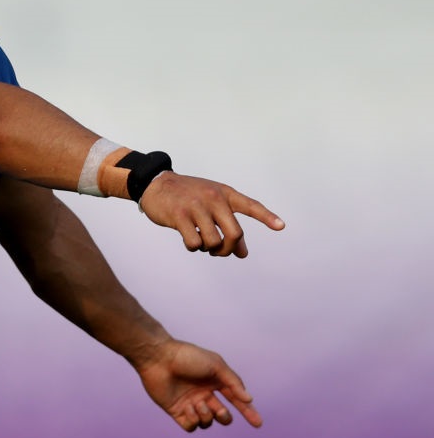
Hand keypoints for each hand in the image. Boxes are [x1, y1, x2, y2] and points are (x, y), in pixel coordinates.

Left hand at [136, 338, 261, 431]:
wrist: (159, 358)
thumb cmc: (187, 357)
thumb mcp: (216, 364)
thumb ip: (233, 382)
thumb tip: (249, 399)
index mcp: (214, 382)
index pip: (235, 400)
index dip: (248, 411)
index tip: (258, 423)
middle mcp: (203, 394)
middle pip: (222, 415)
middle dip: (224, 417)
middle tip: (219, 410)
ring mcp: (190, 403)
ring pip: (207, 422)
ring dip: (207, 416)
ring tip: (198, 403)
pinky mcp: (176, 411)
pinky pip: (191, 427)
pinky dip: (193, 420)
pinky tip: (188, 407)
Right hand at [138, 172, 283, 257]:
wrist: (156, 184)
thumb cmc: (187, 196)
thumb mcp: (210, 202)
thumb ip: (227, 223)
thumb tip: (242, 253)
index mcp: (224, 193)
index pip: (250, 206)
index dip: (267, 217)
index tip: (281, 226)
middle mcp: (214, 199)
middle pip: (234, 234)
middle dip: (228, 249)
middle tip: (220, 251)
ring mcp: (196, 207)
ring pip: (214, 242)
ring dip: (208, 249)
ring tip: (201, 242)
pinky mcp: (179, 216)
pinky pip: (194, 243)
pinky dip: (193, 247)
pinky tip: (188, 239)